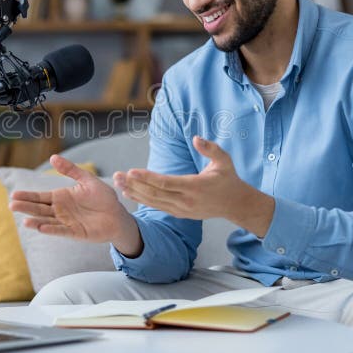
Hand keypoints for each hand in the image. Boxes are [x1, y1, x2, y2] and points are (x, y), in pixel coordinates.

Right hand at [9, 155, 139, 250]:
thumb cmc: (103, 197)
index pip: (40, 196)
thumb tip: (52, 157)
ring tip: (24, 220)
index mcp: (61, 197)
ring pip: (47, 221)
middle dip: (26, 207)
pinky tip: (41, 228)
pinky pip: (61, 231)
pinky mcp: (75, 232)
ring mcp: (66, 222)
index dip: (27, 196)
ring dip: (36, 221)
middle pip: (39, 209)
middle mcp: (60, 210)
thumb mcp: (86, 180)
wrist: (117, 214)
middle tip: (12, 205)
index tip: (13, 194)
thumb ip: (70, 169)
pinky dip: (51, 230)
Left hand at [114, 136, 273, 235]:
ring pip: (153, 201)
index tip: (131, 171)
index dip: (147, 177)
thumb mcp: (224, 160)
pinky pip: (158, 206)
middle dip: (134, 184)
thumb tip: (196, 138)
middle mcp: (186, 200)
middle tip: (116, 176)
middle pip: (154, 193)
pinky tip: (129, 193)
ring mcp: (182, 209)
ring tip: (118, 183)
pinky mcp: (179, 213)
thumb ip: (210, 148)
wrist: (235, 204)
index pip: (166, 182)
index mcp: (195, 186)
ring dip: (134, 192)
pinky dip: (142, 200)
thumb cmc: (228, 178)